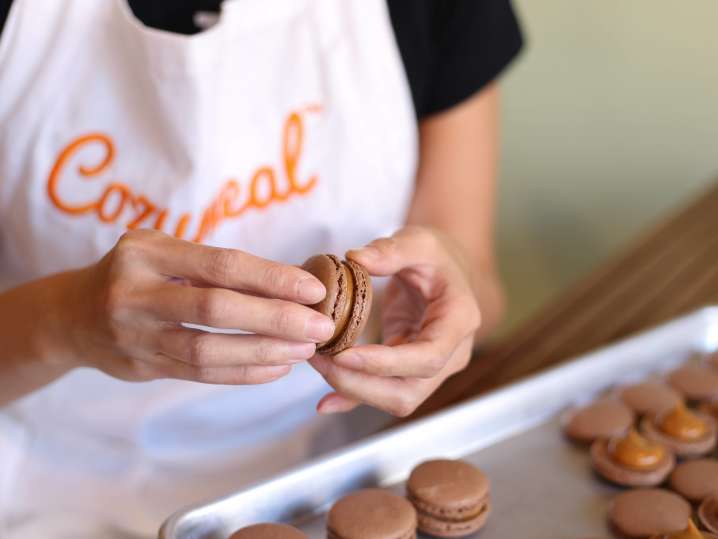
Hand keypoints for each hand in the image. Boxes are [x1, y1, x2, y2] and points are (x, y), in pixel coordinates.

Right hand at [56, 229, 333, 384]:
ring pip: (207, 349)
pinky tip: (275, 368)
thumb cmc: (134, 274)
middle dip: (276, 318)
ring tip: (304, 351)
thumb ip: (212, 266)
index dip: (272, 278)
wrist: (71, 315)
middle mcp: (134, 293)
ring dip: (263, 352)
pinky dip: (242, 373)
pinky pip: (200, 374)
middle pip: (216, 308)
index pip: (221, 265)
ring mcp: (133, 335)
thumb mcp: (162, 252)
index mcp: (146, 252)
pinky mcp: (140, 367)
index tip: (314, 290)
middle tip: (320, 326)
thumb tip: (289, 282)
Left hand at [310, 226, 482, 416]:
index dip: (386, 363)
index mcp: (460, 321)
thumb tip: (354, 258)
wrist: (446, 271)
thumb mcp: (418, 241)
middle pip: (409, 391)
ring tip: (317, 362)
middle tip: (321, 359)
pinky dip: (354, 399)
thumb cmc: (435, 256)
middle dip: (361, 384)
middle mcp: (452, 354)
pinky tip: (325, 402)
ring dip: (353, 389)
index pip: (428, 357)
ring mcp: (432, 368)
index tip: (345, 355)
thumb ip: (390, 250)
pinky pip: (383, 393)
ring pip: (396, 398)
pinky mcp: (409, 372)